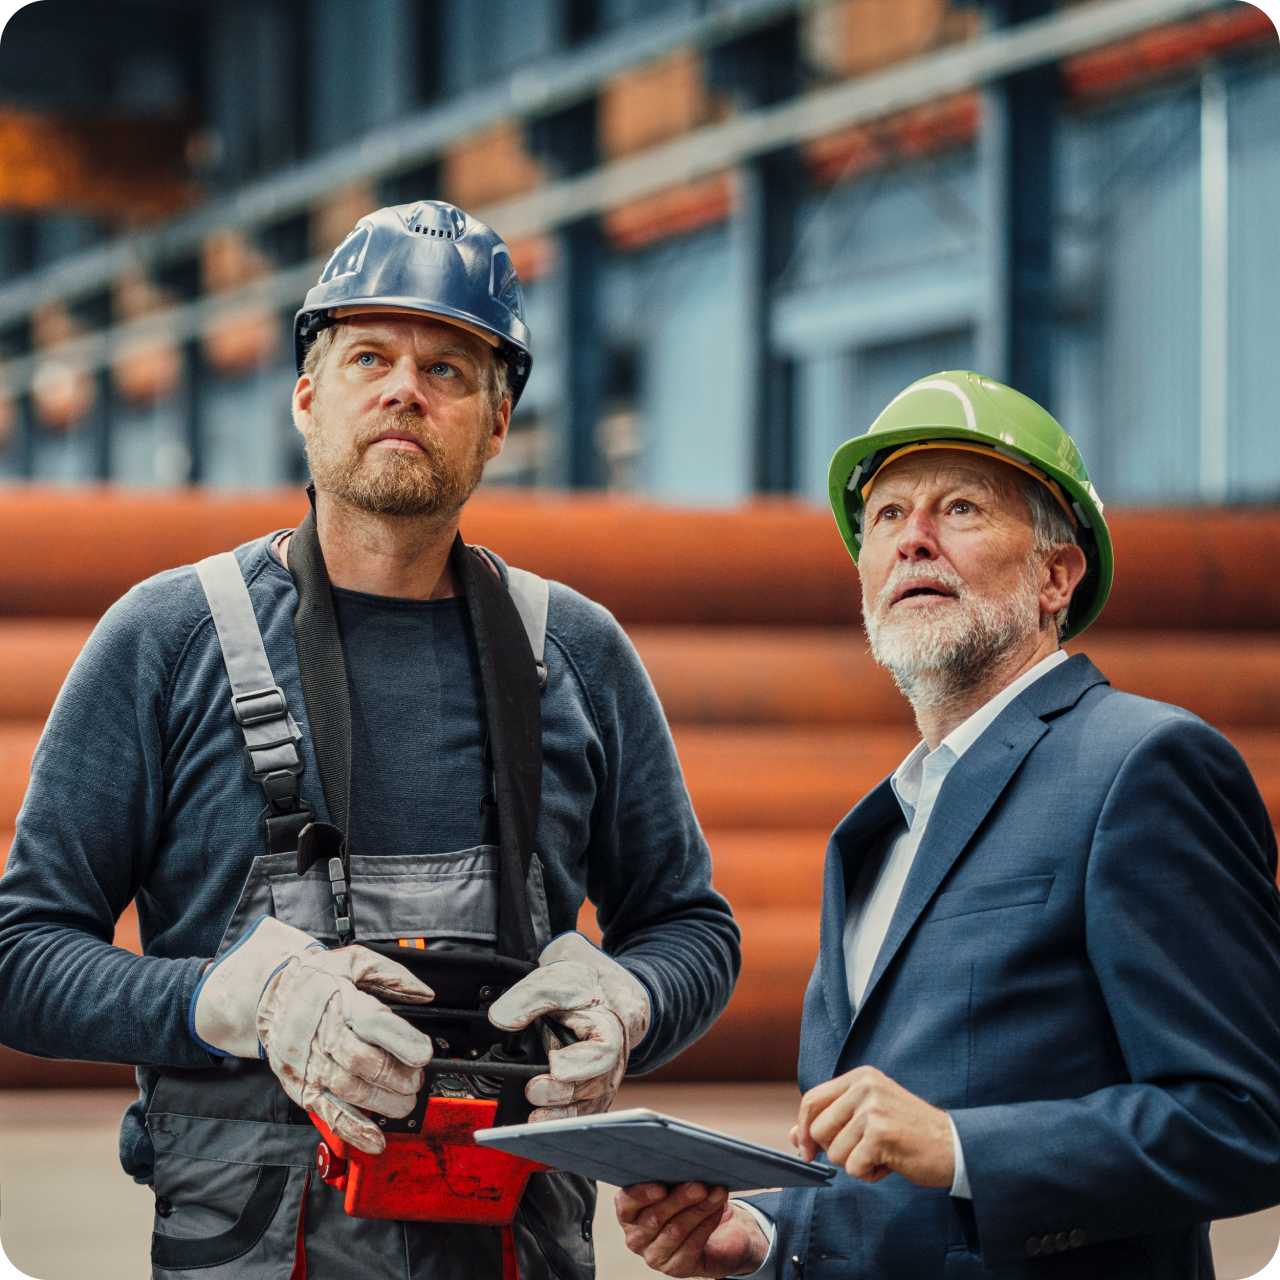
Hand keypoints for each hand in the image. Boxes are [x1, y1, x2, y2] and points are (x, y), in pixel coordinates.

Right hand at [192, 917, 435, 1153]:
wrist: (268, 996)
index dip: (400, 1040)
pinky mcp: (302, 1086)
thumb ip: (393, 975)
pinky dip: (354, 1130)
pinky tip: (375, 1139)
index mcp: (339, 1000)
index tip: (424, 1053)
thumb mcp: (355, 960)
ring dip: (382, 1102)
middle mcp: (322, 1034)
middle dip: (395, 1075)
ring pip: (348, 1090)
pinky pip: (328, 1114)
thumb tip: (425, 993)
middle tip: (417, 1080)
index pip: (372, 1021)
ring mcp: (310, 1064)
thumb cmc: (317, 979)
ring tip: (406, 1103)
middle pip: (362, 1061)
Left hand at [487, 932, 650, 1120]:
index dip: (580, 1063)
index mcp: (607, 1025)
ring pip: (591, 1104)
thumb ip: (529, 996)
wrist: (594, 992)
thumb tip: (502, 1019)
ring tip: (535, 1119)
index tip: (554, 1065)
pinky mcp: (591, 1092)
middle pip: (596, 1084)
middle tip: (533, 1091)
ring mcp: (603, 1077)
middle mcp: (611, 1056)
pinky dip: (564, 1122)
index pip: (603, 1049)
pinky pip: (584, 1113)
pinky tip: (541, 1125)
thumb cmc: (577, 986)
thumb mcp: (555, 979)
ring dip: (563, 1115)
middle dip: (564, 1093)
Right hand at [616, 1183, 768, 1276]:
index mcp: (629, 1212)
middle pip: (654, 1217)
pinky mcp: (675, 1268)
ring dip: (699, 1210)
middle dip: (680, 1199)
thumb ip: (674, 1174)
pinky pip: (691, 1246)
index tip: (661, 1186)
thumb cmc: (692, 1198)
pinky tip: (716, 1211)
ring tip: (716, 1193)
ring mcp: (655, 1255)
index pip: (625, 1203)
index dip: (641, 1195)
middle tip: (700, 1185)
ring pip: (675, 1231)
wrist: (720, 1230)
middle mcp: (636, 1237)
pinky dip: (707, 1224)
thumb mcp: (680, 1182)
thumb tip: (684, 1161)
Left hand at [792, 1065, 954, 1186]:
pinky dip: (869, 1174)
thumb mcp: (867, 1117)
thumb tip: (795, 1136)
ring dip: (856, 1163)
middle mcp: (864, 1086)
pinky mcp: (881, 1133)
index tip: (807, 1150)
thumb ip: (832, 1121)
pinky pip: (854, 1167)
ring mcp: (872, 1108)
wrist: (954, 1146)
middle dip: (835, 1150)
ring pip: (835, 1152)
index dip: (804, 1128)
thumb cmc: (908, 1133)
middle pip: (818, 1129)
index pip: (812, 1099)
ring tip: (882, 1154)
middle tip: (863, 1151)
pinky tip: (890, 1163)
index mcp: (860, 1077)